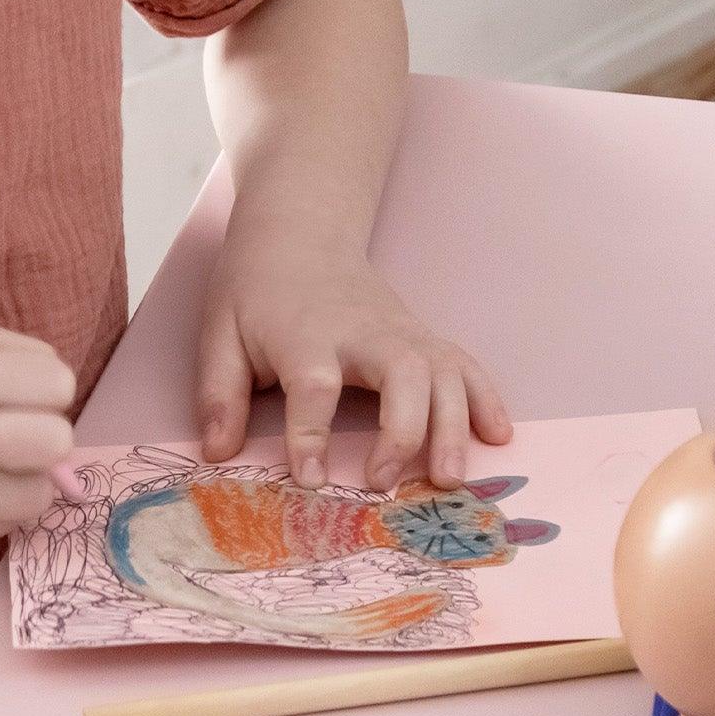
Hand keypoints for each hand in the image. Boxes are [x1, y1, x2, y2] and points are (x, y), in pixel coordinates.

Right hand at [0, 321, 75, 549]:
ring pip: (39, 493)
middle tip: (14, 430)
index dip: (46, 386)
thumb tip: (61, 387)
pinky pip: (7, 524)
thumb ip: (5, 350)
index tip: (23, 392)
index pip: (56, 383)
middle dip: (45, 433)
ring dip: (24, 476)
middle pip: (58, 442)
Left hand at [196, 235, 512, 489]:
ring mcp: (402, 332)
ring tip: (450, 478)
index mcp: (306, 334)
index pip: (314, 384)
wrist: (300, 233)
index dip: (312, 434)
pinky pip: (464, 364)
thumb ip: (220, 394)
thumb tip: (217, 453)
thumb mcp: (220, 333)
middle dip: (402, 431)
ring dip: (453, 425)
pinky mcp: (423, 337)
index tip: (311, 480)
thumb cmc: (256, 290)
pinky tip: (497, 435)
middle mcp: (364, 332)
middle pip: (401, 374)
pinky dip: (486, 398)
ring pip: (444, 372)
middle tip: (385, 482)